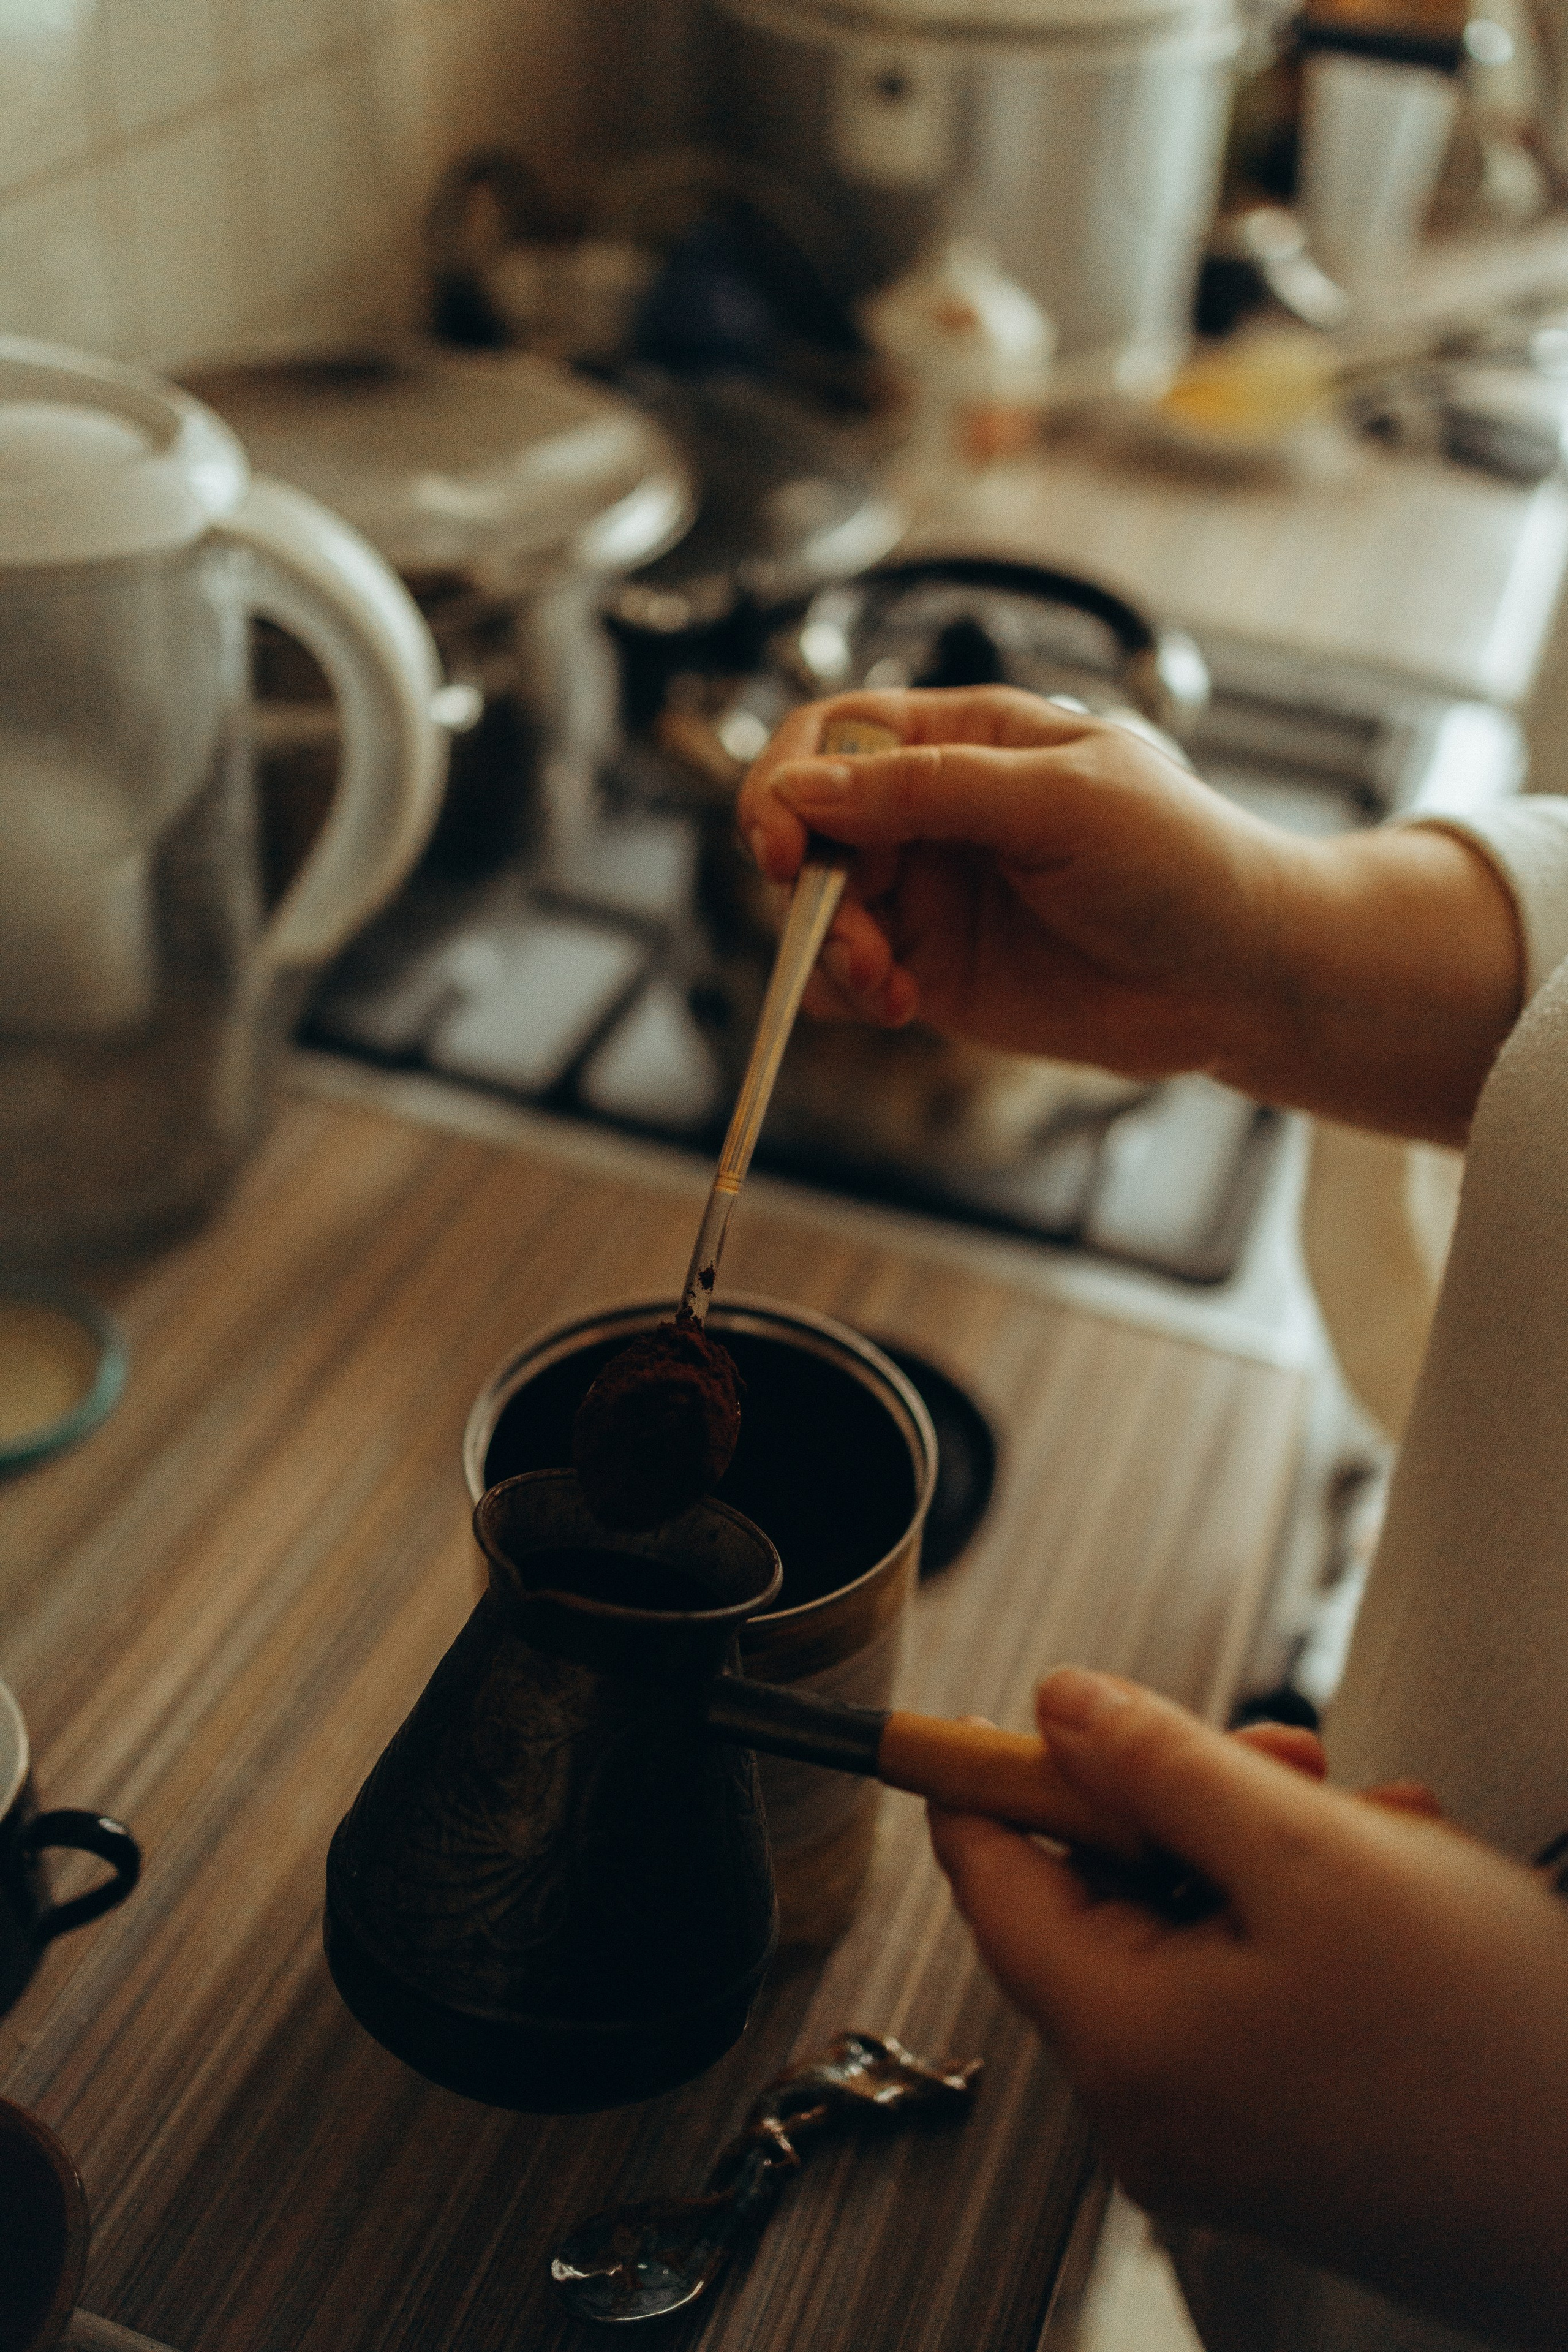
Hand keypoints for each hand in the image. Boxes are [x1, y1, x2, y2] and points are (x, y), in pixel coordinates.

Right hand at [738, 687, 1521, 1144]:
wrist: (1244, 978)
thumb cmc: (1184, 863)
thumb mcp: (1063, 801)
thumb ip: (932, 790)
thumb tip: (805, 787)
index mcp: (965, 738)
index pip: (832, 737)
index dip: (788, 782)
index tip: (780, 841)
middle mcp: (933, 812)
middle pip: (806, 827)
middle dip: (805, 882)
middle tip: (849, 937)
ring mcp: (928, 894)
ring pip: (815, 909)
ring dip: (827, 949)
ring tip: (888, 985)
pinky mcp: (931, 971)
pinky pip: (844, 979)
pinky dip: (844, 994)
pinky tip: (899, 1006)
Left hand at [930, 1668, 1567, 2349]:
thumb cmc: (1492, 2059)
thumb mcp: (1306, 1853)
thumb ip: (1160, 1765)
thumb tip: (1061, 1705)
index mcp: (1117, 2041)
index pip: (989, 1871)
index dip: (1010, 1766)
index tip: (1055, 1704)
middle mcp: (1146, 2107)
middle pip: (1101, 1895)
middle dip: (1194, 1804)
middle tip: (1290, 1764)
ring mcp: (1215, 2134)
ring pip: (1192, 1932)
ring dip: (1274, 1856)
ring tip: (1381, 1839)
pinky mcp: (1283, 2142)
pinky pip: (1248, 1994)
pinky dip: (1309, 1925)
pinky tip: (1397, 1900)